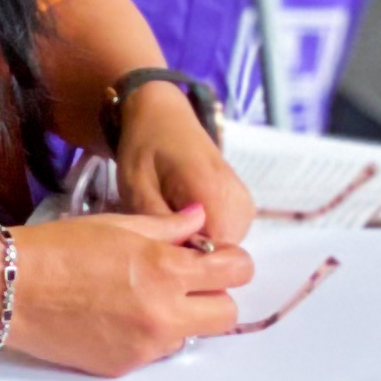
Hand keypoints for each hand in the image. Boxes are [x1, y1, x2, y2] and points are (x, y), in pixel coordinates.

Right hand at [6, 208, 253, 375]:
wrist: (9, 290)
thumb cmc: (59, 249)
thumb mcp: (119, 225)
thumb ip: (169, 227)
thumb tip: (199, 219)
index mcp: (166, 271)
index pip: (236, 272)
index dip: (231, 262)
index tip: (217, 258)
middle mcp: (162, 314)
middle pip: (227, 315)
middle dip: (215, 296)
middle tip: (189, 282)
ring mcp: (143, 346)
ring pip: (190, 336)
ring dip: (181, 318)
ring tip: (142, 298)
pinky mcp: (122, 366)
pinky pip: (155, 352)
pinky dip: (148, 336)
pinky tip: (118, 316)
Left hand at [115, 85, 256, 246]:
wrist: (164, 117)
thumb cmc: (145, 148)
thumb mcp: (137, 185)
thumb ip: (158, 221)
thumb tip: (177, 259)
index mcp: (212, 189)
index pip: (217, 250)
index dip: (188, 263)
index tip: (161, 256)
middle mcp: (238, 199)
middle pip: (222, 254)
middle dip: (191, 257)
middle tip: (160, 240)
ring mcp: (244, 204)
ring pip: (226, 250)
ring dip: (198, 248)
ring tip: (169, 230)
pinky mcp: (242, 207)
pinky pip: (228, 239)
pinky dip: (206, 239)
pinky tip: (183, 225)